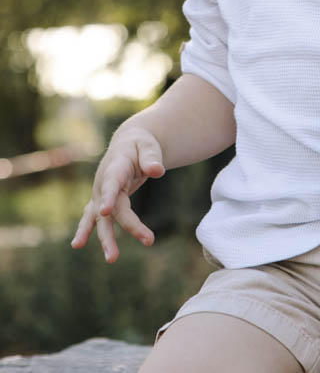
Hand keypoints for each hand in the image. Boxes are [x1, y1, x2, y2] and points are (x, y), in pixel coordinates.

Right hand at [71, 127, 165, 263]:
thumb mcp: (148, 146)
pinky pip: (93, 218)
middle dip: (129, 225)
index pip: (112, 183)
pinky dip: (86, 230)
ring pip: (101, 219)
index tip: (105, 211)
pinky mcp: (101, 201)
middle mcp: (104, 182)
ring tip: (111, 259)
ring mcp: (100, 193)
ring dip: (106, 239)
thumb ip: (152, 157)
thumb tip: (157, 171)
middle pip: (114, 208)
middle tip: (147, 241)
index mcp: (116, 166)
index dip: (109, 196)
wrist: (127, 144)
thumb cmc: (140, 145)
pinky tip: (77, 245)